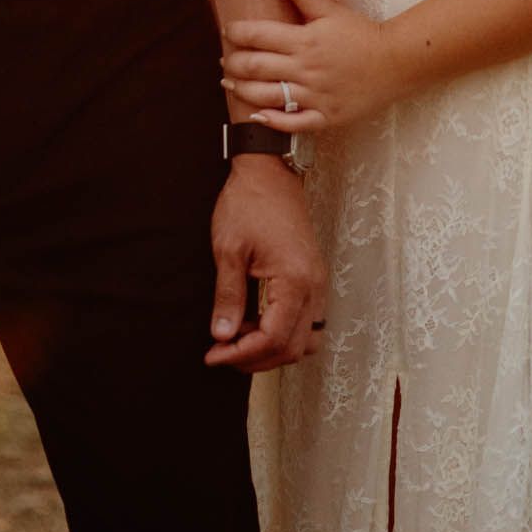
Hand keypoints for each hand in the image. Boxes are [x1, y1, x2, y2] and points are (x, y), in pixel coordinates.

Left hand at [205, 154, 324, 372]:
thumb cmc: (248, 204)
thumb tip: (222, 335)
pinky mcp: (313, 278)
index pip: (273, 339)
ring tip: (238, 340)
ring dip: (272, 349)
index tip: (213, 354)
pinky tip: (255, 323)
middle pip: (292, 348)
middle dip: (255, 359)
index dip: (241, 354)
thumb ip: (227, 297)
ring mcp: (317, 283)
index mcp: (294, 280)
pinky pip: (307, 322)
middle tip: (221, 354)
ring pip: (304, 340)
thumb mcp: (229, 250)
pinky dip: (283, 332)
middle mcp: (314, 286)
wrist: (269, 172)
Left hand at [222, 0, 420, 135]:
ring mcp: (315, 95)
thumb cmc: (361, 34)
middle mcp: (306, 68)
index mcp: (305, 40)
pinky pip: (293, 123)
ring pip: (267, 96)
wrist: (396, 62)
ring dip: (242, 90)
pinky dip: (272, 121)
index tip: (228, 31)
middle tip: (225, 61)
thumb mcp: (330, 9)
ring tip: (230, 84)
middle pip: (255, 67)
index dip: (236, 33)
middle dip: (233, 63)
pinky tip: (256, 114)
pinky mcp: (326, 116)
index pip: (258, 35)